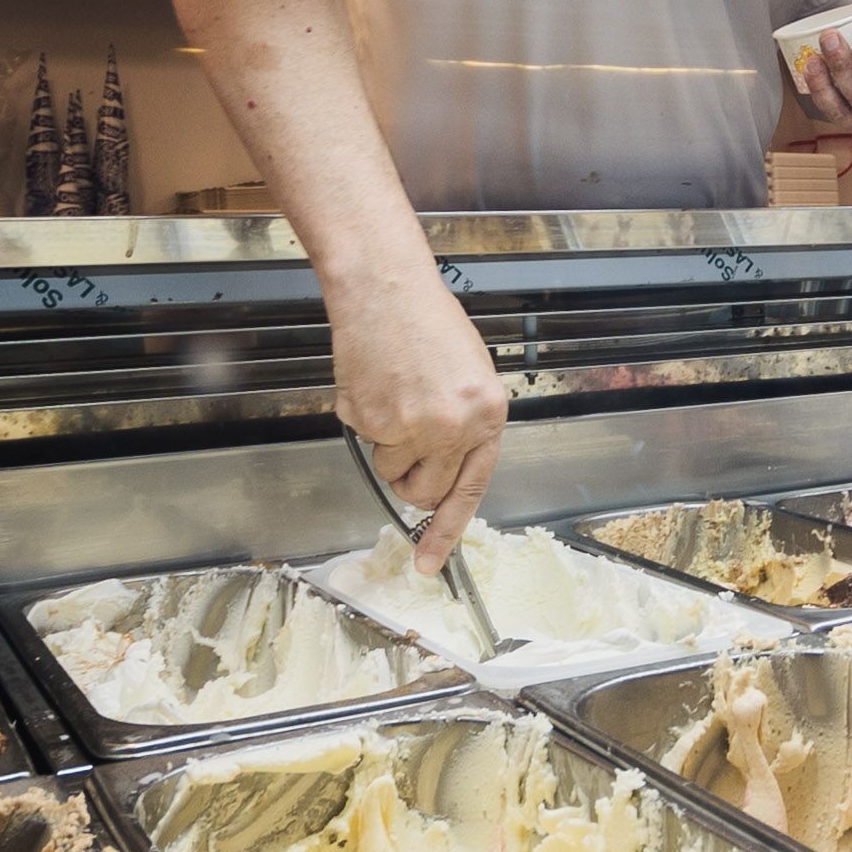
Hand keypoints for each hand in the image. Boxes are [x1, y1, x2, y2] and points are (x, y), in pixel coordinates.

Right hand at [329, 255, 507, 572]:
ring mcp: (409, 426)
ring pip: (390, 470)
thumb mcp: (470, 373)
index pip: (470, 488)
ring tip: (393, 397)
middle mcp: (452, 426)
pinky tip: (374, 383)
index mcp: (487, 414)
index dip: (447, 530)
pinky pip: (364, 442)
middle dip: (411, 481)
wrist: (385, 290)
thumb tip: (446, 467)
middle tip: (404, 445)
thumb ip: (466, 424)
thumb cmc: (426, 321)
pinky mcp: (370, 419)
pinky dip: (364, 419)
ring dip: (387, 446)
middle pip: (425, 492)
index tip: (431, 561)